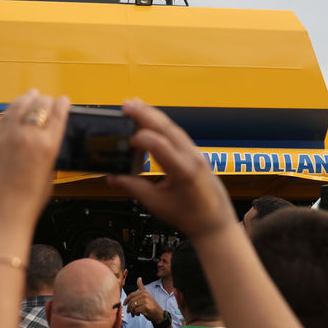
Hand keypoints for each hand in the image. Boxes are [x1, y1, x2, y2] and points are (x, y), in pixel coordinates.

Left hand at [0, 90, 68, 223]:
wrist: (0, 216)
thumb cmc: (25, 205)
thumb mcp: (48, 176)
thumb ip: (48, 154)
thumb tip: (45, 143)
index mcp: (47, 146)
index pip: (58, 114)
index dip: (62, 104)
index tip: (63, 101)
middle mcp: (27, 137)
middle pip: (39, 105)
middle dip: (45, 101)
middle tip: (46, 99)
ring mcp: (6, 137)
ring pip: (18, 106)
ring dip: (27, 98)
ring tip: (30, 95)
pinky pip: (2, 118)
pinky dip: (10, 111)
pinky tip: (12, 111)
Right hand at [107, 99, 237, 241]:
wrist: (215, 223)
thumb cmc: (190, 216)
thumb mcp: (157, 204)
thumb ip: (133, 187)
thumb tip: (112, 177)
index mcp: (183, 171)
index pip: (159, 145)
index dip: (139, 138)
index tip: (124, 138)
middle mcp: (192, 157)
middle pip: (167, 128)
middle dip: (145, 114)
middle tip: (127, 104)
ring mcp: (196, 153)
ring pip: (173, 127)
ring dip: (154, 115)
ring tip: (136, 105)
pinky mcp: (196, 153)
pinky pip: (178, 133)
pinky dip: (163, 124)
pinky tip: (152, 118)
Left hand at [124, 277, 164, 321]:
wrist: (158, 313)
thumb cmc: (151, 305)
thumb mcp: (146, 295)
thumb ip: (141, 287)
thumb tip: (139, 278)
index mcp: (143, 292)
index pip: (131, 295)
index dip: (126, 299)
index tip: (124, 304)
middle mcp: (144, 295)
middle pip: (131, 301)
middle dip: (129, 307)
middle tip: (128, 312)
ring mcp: (146, 300)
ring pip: (133, 306)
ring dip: (132, 311)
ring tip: (133, 314)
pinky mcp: (146, 306)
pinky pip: (136, 310)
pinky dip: (136, 313)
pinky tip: (138, 314)